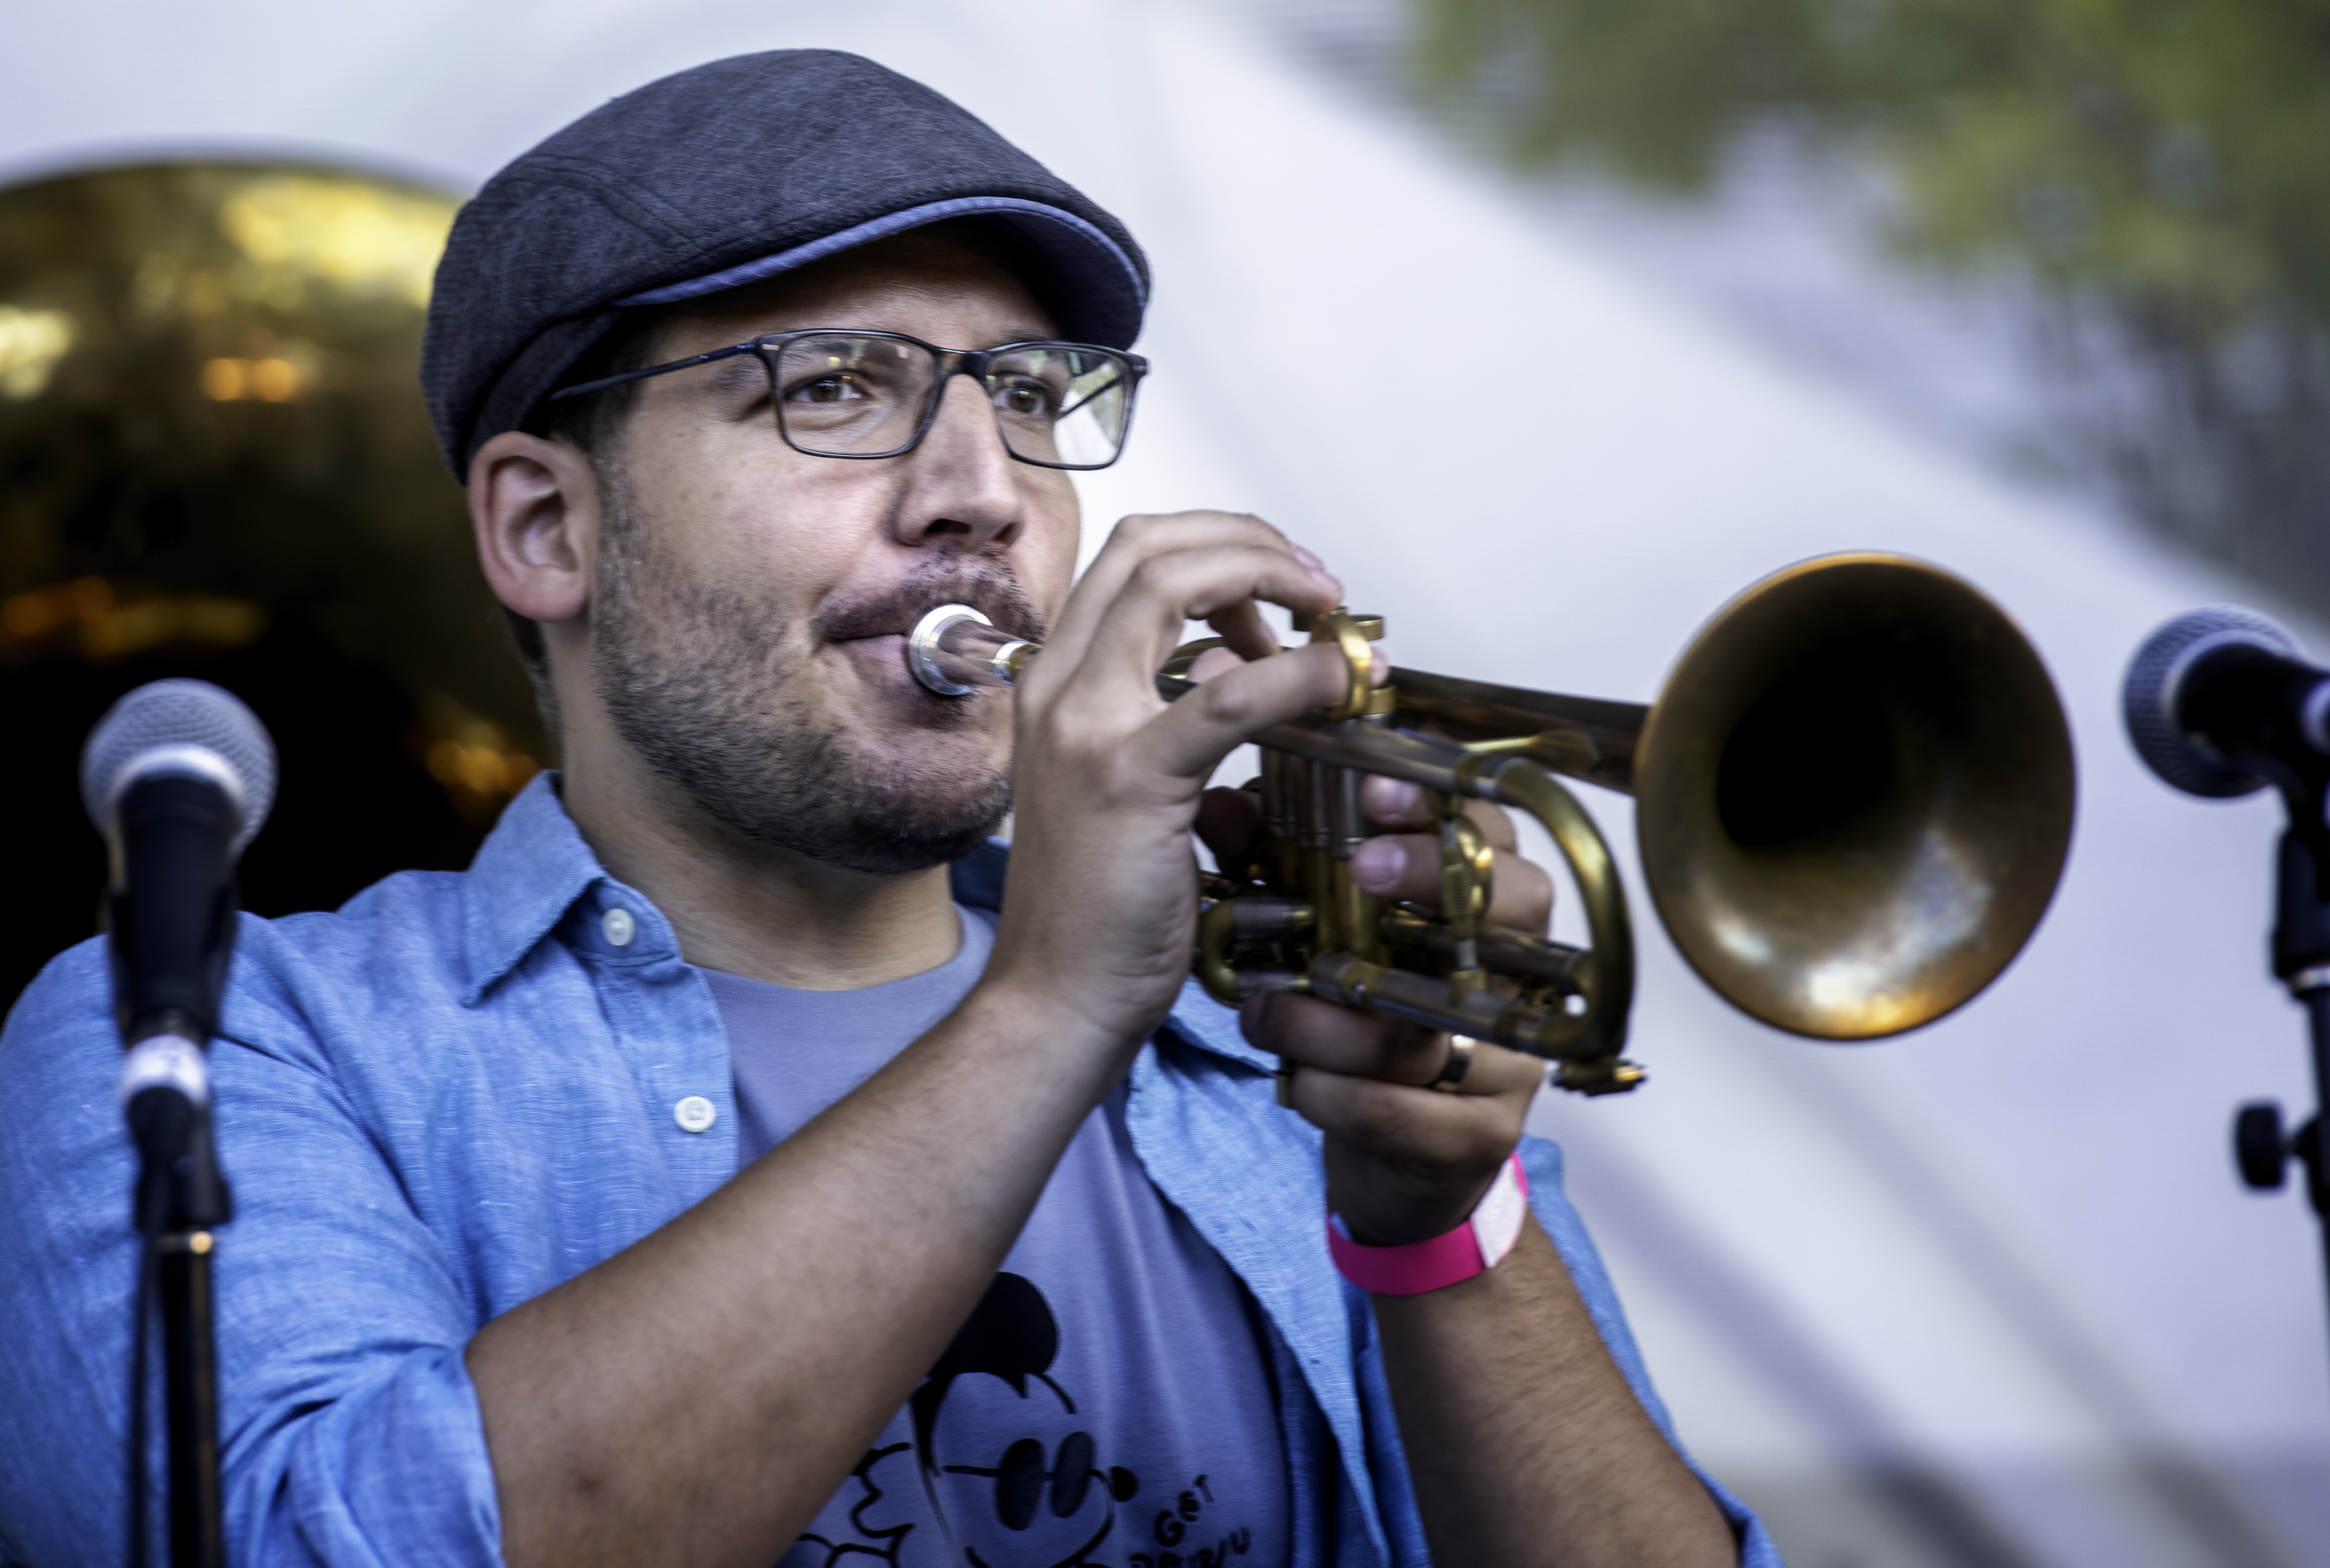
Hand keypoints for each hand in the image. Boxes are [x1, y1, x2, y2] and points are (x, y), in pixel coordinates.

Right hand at [982, 512, 1357, 1056]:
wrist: (1055, 998)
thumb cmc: (1098, 910)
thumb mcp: (1135, 784)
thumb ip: (1175, 713)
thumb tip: (1232, 666)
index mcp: (1057, 685)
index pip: (1131, 556)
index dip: (1217, 544)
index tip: (1283, 582)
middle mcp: (1059, 688)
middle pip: (1150, 546)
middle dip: (1247, 541)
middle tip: (1316, 586)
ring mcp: (1086, 726)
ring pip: (1173, 584)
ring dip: (1269, 577)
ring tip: (1329, 620)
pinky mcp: (1129, 777)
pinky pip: (1227, 694)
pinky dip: (1296, 672)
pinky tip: (1337, 682)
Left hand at [1200, 775, 1557, 1245]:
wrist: (1392, 1157)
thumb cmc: (1358, 1027)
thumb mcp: (1322, 940)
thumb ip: (1279, 871)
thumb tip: (1222, 805)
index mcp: (1483, 915)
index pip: (1489, 839)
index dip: (1440, 809)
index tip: (1376, 789)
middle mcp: (1514, 976)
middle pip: (1513, 906)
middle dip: (1430, 878)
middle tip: (1362, 870)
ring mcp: (1511, 1059)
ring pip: (1430, 1025)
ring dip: (1333, 1022)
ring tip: (1264, 1014)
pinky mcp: (1484, 1134)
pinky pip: (1407, 1110)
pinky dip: (1335, 1096)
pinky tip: (1296, 1084)